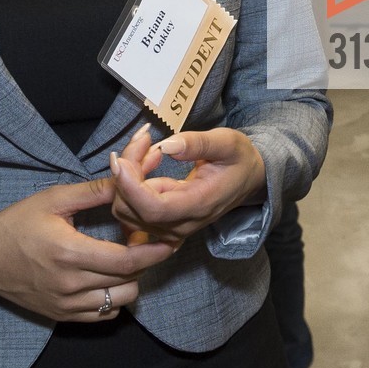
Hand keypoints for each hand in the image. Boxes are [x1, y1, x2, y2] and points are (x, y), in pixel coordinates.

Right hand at [0, 178, 174, 321]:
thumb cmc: (18, 223)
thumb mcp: (54, 199)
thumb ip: (94, 191)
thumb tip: (128, 178)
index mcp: (70, 252)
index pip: (126, 261)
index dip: (153, 252)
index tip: (169, 240)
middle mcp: (70, 284)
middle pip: (128, 281)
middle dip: (147, 262)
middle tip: (151, 243)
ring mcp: (66, 304)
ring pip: (119, 302)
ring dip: (132, 281)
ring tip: (128, 259)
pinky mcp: (62, 315)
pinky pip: (103, 315)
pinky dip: (114, 299)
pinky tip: (110, 277)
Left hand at [109, 123, 266, 244]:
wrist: (249, 180)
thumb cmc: (238, 159)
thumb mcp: (227, 142)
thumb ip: (199, 143)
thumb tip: (168, 146)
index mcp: (199, 205)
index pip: (153, 208)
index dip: (129, 186)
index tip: (120, 159)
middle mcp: (181, 224)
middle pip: (131, 209)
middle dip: (126, 172)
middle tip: (144, 139)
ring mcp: (169, 228)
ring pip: (125, 209)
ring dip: (128, 175)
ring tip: (150, 148)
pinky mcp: (161, 224)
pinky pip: (131, 209)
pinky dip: (130, 183)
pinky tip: (149, 163)